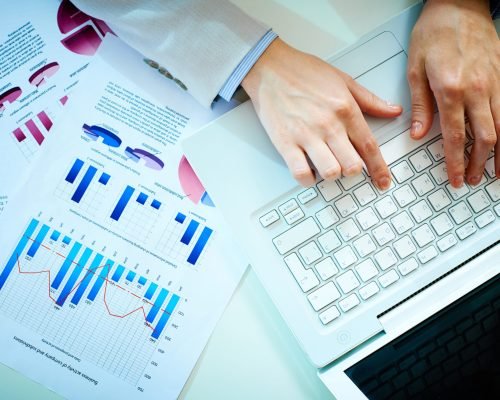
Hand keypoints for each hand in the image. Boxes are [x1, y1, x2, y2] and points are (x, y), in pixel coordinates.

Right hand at [241, 38, 401, 188]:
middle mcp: (328, 124)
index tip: (383, 181)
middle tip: (347, 165)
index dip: (379, 169)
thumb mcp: (343, 80)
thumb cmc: (302, 72)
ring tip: (326, 165)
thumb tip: (393, 111)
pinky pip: (300, 173)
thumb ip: (370, 100)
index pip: (369, 146)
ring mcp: (306, 135)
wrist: (269, 67)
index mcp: (345, 109)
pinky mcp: (285, 143)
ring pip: (330, 172)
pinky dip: (307, 179)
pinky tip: (308, 172)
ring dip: (331, 174)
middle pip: (352, 165)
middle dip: (353, 171)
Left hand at [408, 0, 499, 186]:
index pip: (455, 137)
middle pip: (485, 137)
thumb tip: (419, 134)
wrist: (459, 4)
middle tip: (470, 179)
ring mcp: (495, 83)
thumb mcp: (415, 68)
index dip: (455, 162)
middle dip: (478, 164)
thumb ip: (420, 105)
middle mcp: (477, 89)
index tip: (453, 178)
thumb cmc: (434, 32)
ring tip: (496, 172)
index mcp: (450, 89)